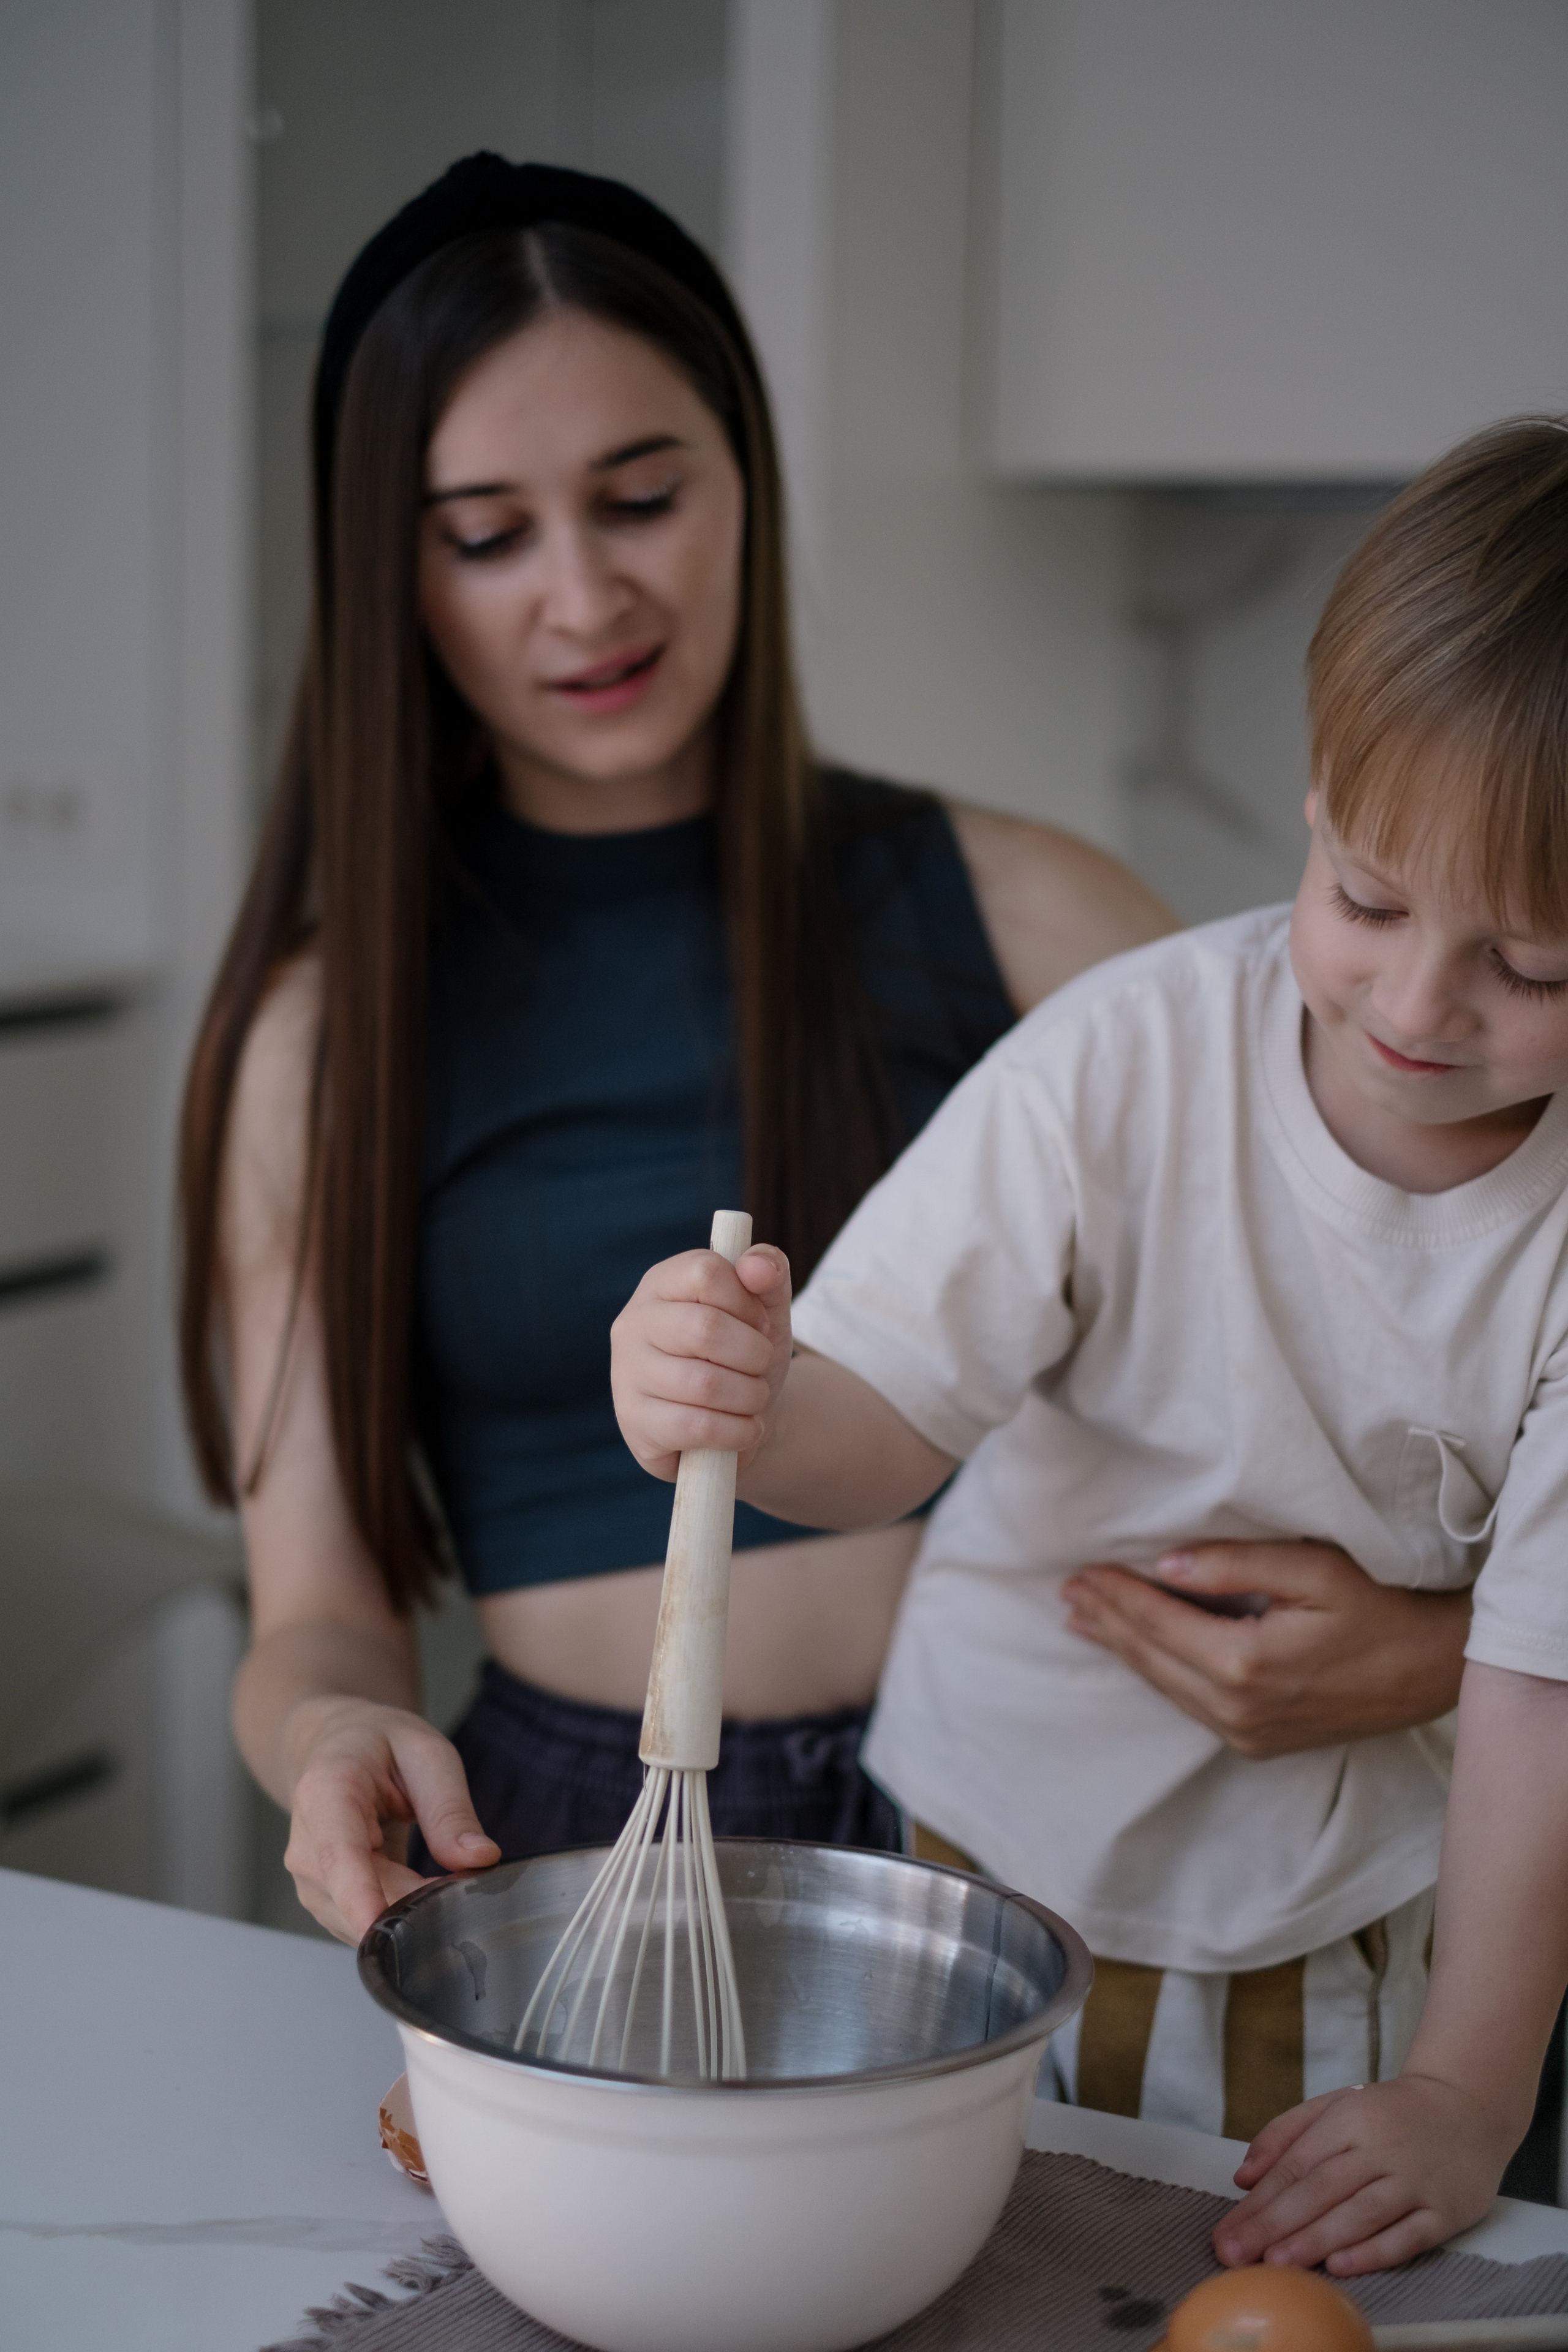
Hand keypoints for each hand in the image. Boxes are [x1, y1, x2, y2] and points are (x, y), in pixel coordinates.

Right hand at [282, 1695, 499, 1942]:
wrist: (334, 1748)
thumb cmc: (379, 1745)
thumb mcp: (428, 1754)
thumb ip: (450, 1810)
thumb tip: (479, 1859)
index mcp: (327, 1790)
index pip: (339, 1853)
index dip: (358, 1895)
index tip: (379, 1924)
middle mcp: (306, 1843)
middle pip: (363, 1896)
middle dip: (420, 1902)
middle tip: (467, 1882)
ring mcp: (309, 1879)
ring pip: (366, 1920)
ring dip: (412, 1911)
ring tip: (439, 1873)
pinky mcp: (323, 1901)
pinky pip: (367, 1925)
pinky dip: (401, 1916)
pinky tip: (418, 1887)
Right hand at [611, 1243, 792, 1482]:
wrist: (735, 1421)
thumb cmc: (744, 1354)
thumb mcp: (765, 1309)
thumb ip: (769, 1273)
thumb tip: (757, 1265)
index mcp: (661, 1283)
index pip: (705, 1272)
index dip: (747, 1302)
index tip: (758, 1323)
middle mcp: (633, 1323)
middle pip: (706, 1328)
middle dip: (754, 1354)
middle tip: (761, 1366)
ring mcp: (627, 1374)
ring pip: (704, 1384)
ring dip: (750, 1396)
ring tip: (754, 1398)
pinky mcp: (635, 1423)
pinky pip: (698, 1427)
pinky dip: (738, 1430)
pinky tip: (745, 1428)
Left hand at [1061, 1542, 1469, 1757]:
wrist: (1436, 1669)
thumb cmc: (1382, 1606)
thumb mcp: (1314, 1569)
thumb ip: (1236, 1564)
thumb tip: (1166, 1563)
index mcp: (1246, 1664)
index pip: (1158, 1623)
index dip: (1116, 1596)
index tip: (1080, 1570)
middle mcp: (1239, 1708)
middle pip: (1152, 1658)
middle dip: (1107, 1623)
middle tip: (1067, 1593)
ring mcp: (1249, 1733)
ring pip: (1166, 1687)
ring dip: (1124, 1651)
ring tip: (1086, 1621)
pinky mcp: (1260, 1743)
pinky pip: (1191, 1706)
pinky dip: (1158, 1675)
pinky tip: (1139, 1657)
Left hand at [1213, 2075, 1511, 2274]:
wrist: (1467, 2108)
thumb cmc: (1389, 2113)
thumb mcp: (1334, 2105)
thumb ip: (1285, 2135)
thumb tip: (1243, 2177)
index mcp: (1348, 2119)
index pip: (1295, 2165)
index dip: (1259, 2202)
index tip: (1226, 2232)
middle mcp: (1380, 2149)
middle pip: (1320, 2190)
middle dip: (1274, 2225)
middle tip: (1236, 2254)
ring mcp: (1415, 2181)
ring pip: (1360, 2214)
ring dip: (1316, 2240)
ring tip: (1278, 2264)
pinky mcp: (1445, 2212)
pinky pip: (1407, 2237)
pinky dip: (1374, 2252)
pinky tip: (1341, 2266)